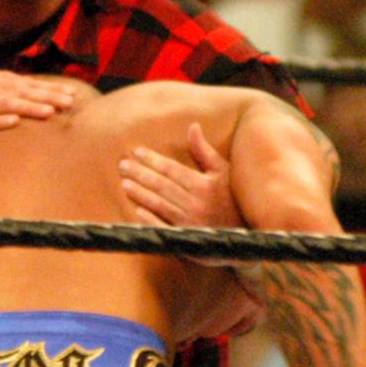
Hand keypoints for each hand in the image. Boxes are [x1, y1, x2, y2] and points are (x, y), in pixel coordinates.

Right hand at [0, 73, 78, 141]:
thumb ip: (11, 93)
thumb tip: (44, 99)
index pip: (28, 85)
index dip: (51, 89)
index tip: (74, 95)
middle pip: (21, 91)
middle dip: (47, 96)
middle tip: (70, 103)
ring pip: (4, 103)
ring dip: (28, 107)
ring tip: (49, 112)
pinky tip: (13, 123)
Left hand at [119, 123, 241, 228]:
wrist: (242, 236)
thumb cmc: (232, 198)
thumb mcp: (222, 173)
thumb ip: (205, 151)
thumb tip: (193, 126)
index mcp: (204, 185)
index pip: (172, 169)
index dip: (152, 159)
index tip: (136, 151)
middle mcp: (196, 203)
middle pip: (162, 185)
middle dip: (141, 174)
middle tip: (122, 166)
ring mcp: (190, 222)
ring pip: (160, 204)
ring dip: (141, 194)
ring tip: (125, 184)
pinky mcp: (187, 240)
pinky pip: (164, 228)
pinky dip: (150, 220)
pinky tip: (137, 211)